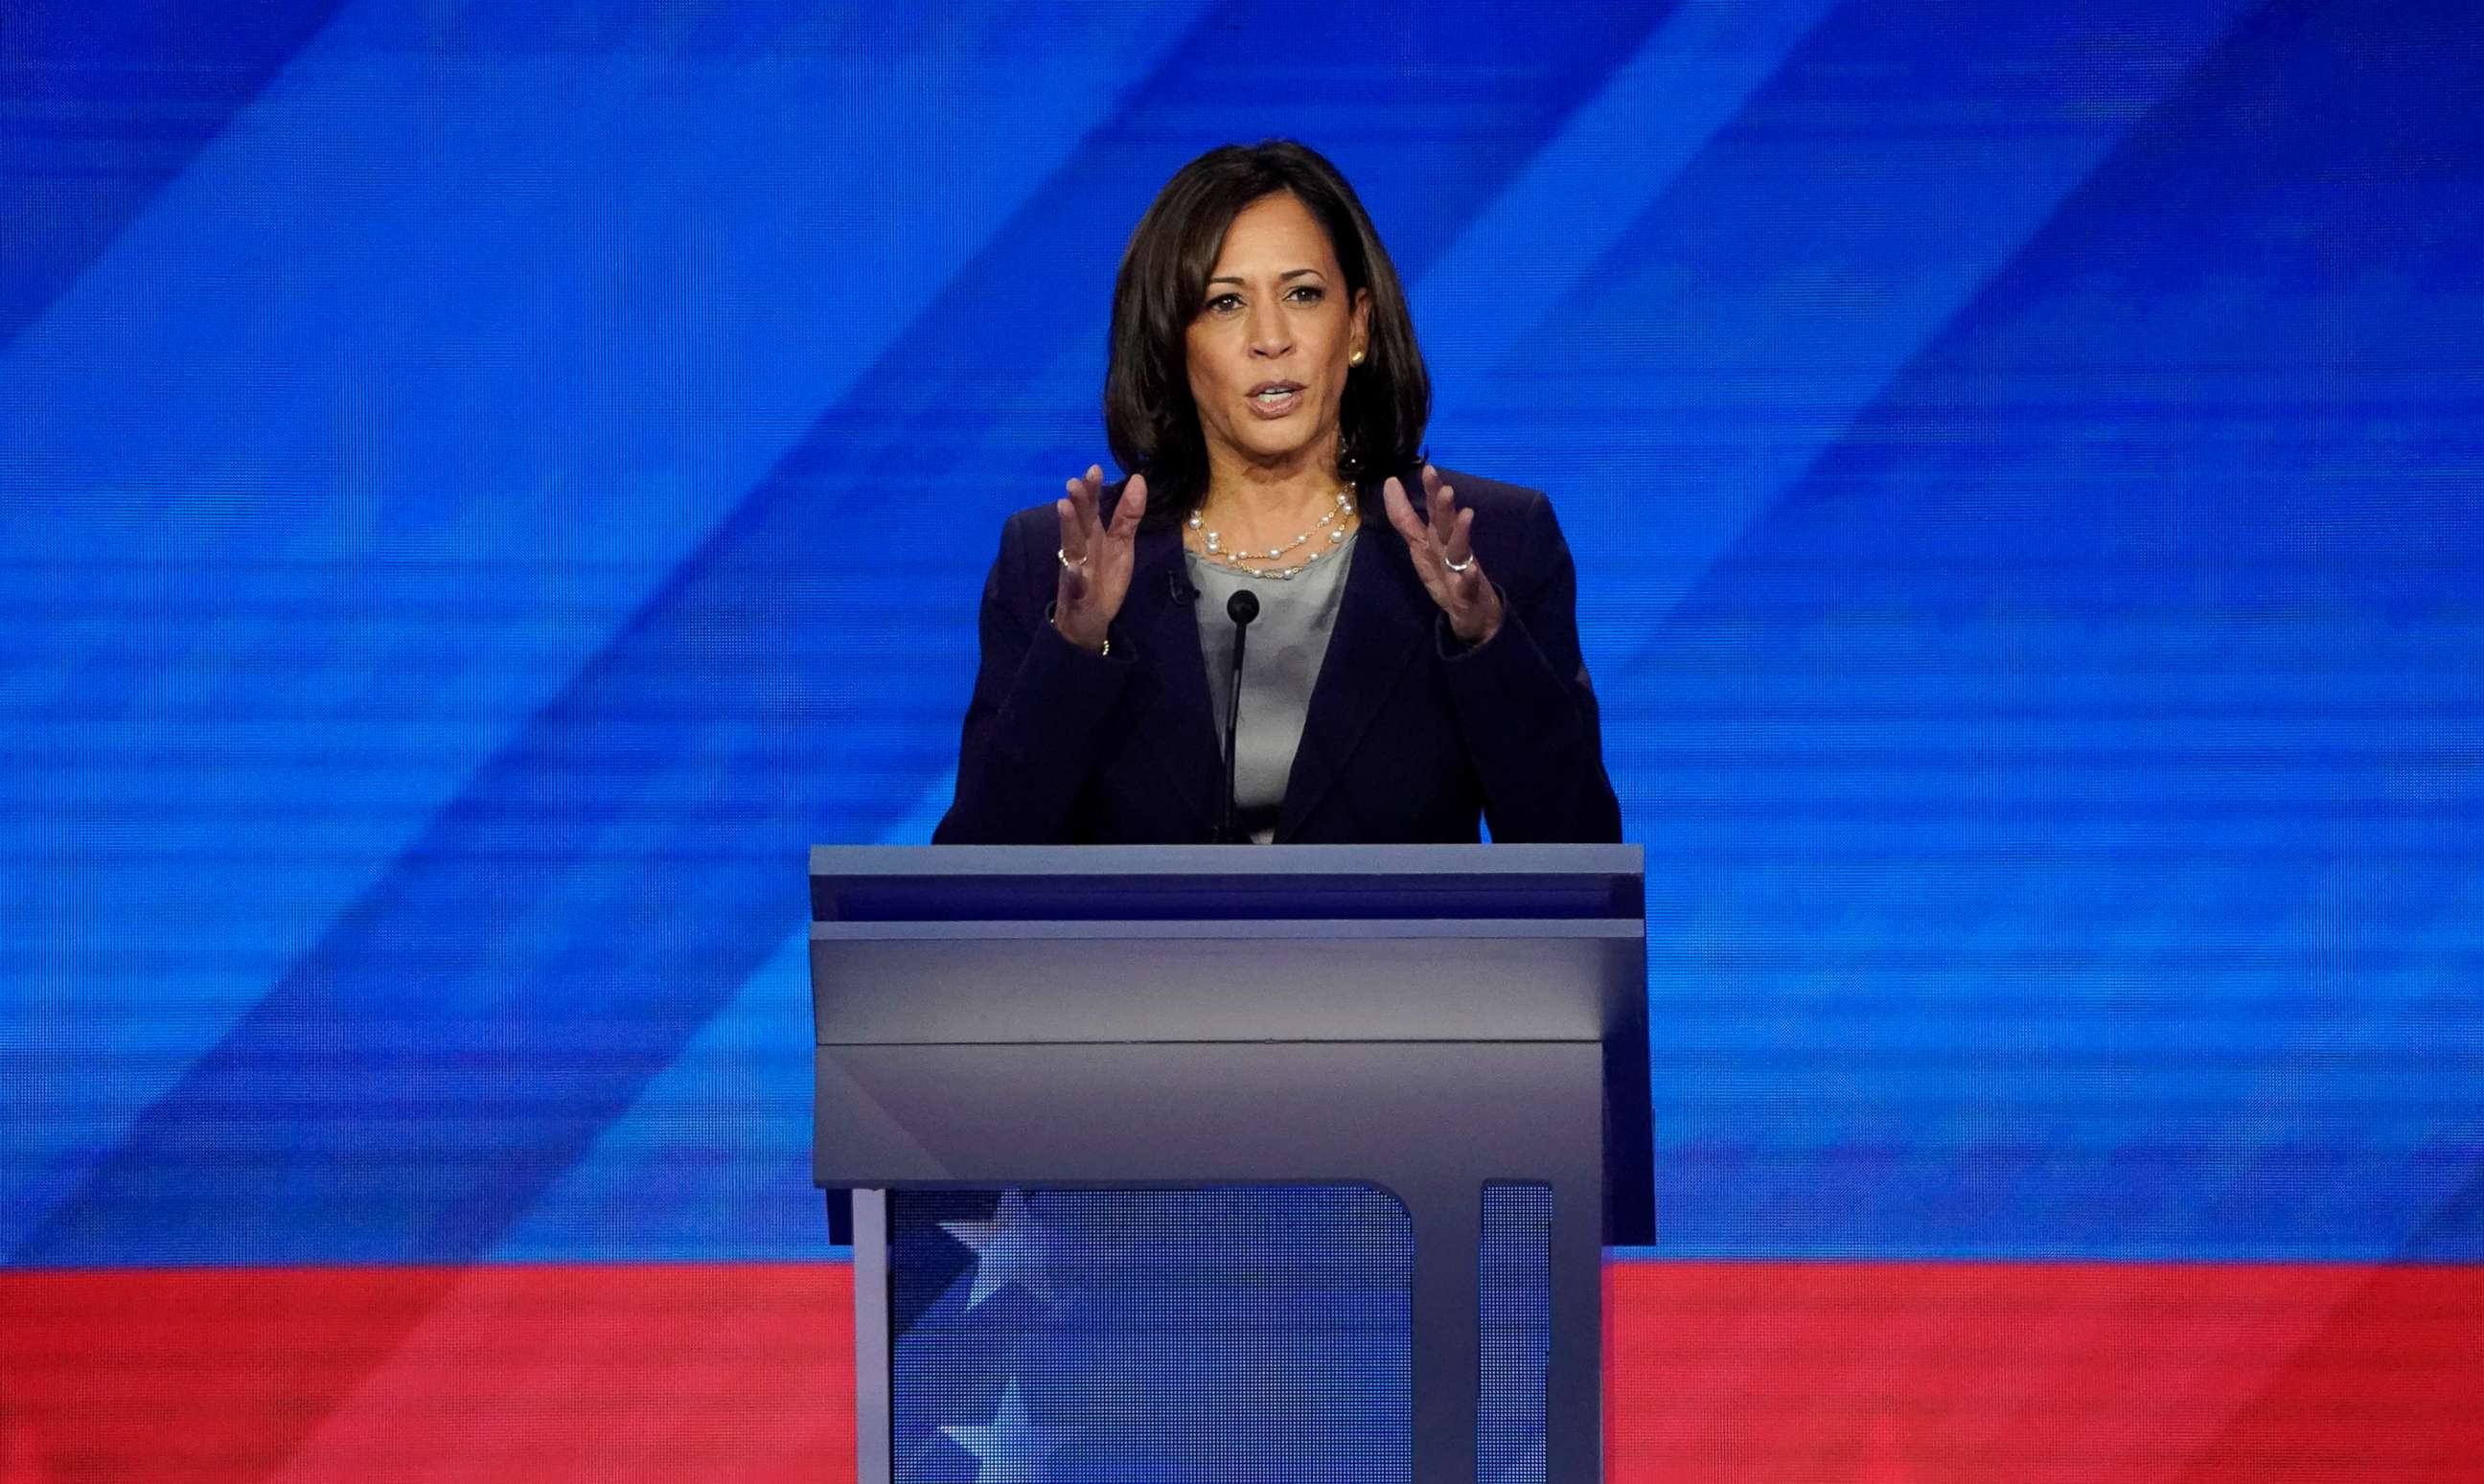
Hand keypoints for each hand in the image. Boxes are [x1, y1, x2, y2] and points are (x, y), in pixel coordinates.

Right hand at [1053, 466, 1146, 651]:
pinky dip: (1074, 577)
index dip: (1093, 490)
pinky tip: (1075, 570)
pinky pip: (1075, 585)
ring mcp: (1076, 569)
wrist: (1088, 618)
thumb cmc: (1103, 577)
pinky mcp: (1077, 594)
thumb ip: (1128, 515)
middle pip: (1078, 521)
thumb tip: (1137, 479)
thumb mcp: (1122, 544)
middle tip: (1074, 482)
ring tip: (1064, 507)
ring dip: (1068, 527)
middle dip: (1077, 502)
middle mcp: (1080, 547)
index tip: (1094, 468)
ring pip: (1070, 546)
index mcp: (1092, 535)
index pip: (1091, 508)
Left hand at [1382, 465, 1501, 645]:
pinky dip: (1469, 577)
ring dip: (1462, 533)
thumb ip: (1404, 516)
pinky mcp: (1468, 593)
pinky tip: (1471, 569)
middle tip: (1445, 487)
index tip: (1427, 468)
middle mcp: (1450, 548)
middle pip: (1446, 524)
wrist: (1472, 610)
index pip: (1431, 510)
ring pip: (1461, 549)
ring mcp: (1461, 569)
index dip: (1428, 491)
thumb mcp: (1419, 543)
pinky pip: (1468, 584)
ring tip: (1466, 514)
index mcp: (1437, 537)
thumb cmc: (1444, 571)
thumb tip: (1389, 482)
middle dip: (1444, 507)